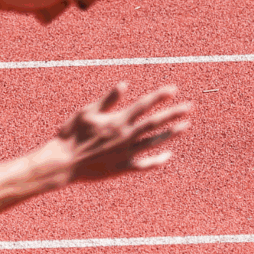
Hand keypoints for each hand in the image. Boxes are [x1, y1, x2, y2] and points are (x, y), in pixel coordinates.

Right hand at [56, 83, 192, 181]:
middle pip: (155, 123)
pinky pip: (144, 165)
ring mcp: (125, 153)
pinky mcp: (122, 168)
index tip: (174, 89)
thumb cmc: (71, 134)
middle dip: (174, 113)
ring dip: (171, 134)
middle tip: (190, 107)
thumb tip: (123, 85)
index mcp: (117, 121)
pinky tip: (168, 155)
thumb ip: (107, 100)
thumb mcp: (87, 112)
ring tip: (186, 127)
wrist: (63, 162)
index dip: (160, 96)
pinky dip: (157, 160)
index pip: (144, 105)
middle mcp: (125, 136)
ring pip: (154, 142)